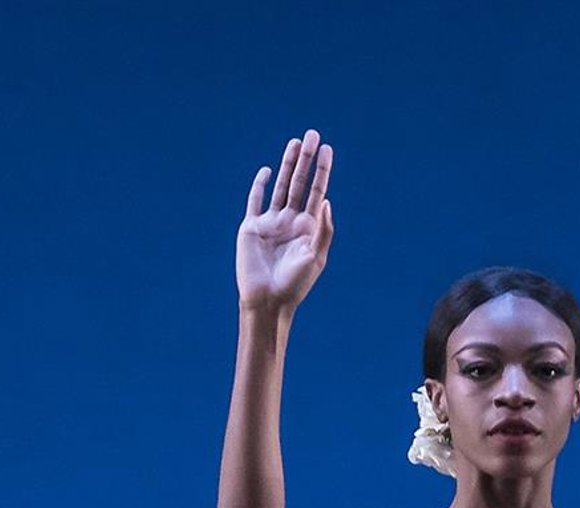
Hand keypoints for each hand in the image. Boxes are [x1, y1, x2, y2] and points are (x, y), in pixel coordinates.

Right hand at [237, 130, 332, 313]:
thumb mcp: (315, 258)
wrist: (268, 300)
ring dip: (287, 164)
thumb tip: (326, 200)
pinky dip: (260, 185)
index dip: (322, 171)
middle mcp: (290, 222)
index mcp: (308, 228)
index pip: (317, 192)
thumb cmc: (294, 285)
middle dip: (306, 159)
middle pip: (299, 183)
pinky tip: (267, 172)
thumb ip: (323, 230)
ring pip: (281, 186)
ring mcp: (271, 223)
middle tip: (312, 134)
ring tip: (295, 142)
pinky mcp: (252, 227)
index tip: (327, 149)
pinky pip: (256, 201)